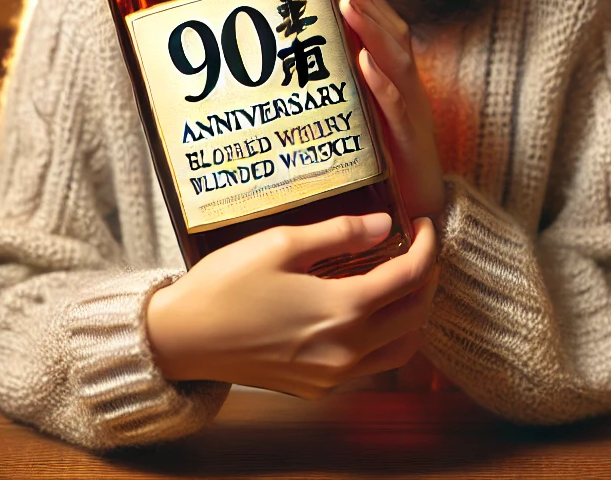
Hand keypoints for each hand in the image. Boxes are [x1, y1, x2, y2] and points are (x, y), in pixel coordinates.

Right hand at [146, 214, 438, 397]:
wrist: (182, 339)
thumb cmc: (225, 286)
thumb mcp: (281, 243)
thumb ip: (340, 233)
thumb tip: (385, 225)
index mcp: (343, 309)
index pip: (411, 277)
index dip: (427, 246)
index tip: (423, 223)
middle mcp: (347, 349)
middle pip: (416, 314)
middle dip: (426, 277)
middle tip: (417, 248)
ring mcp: (334, 375)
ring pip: (403, 348)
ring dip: (413, 313)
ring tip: (400, 281)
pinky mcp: (318, 387)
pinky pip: (373, 365)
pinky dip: (386, 337)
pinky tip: (367, 312)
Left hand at [336, 0, 445, 224]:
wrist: (422, 219)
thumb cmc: (385, 172)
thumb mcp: (358, 125)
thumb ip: (339, 94)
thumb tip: (298, 69)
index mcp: (394, 84)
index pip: (382, 27)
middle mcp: (406, 92)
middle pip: (391, 35)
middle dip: (365, 1)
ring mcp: (411, 115)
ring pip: (395, 63)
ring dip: (372, 31)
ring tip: (348, 5)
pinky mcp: (410, 144)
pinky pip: (397, 109)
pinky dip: (382, 84)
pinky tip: (364, 65)